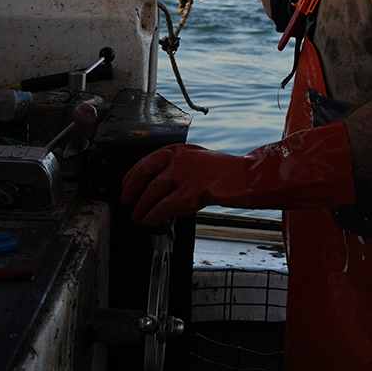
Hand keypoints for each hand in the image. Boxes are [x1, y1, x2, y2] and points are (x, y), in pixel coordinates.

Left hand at [122, 144, 243, 225]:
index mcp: (179, 150)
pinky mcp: (193, 191)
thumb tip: (155, 190)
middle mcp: (180, 158)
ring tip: (137, 217)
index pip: (147, 160)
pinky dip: (154, 214)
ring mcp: (187, 173)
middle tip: (127, 202)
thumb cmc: (224, 172)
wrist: (246, 177)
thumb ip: (176, 172)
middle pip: (146, 172)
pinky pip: (166, 205)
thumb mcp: (196, 164)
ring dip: (142, 206)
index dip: (132, 175)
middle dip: (132, 190)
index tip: (125, 185)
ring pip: (153, 191)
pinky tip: (150, 220)